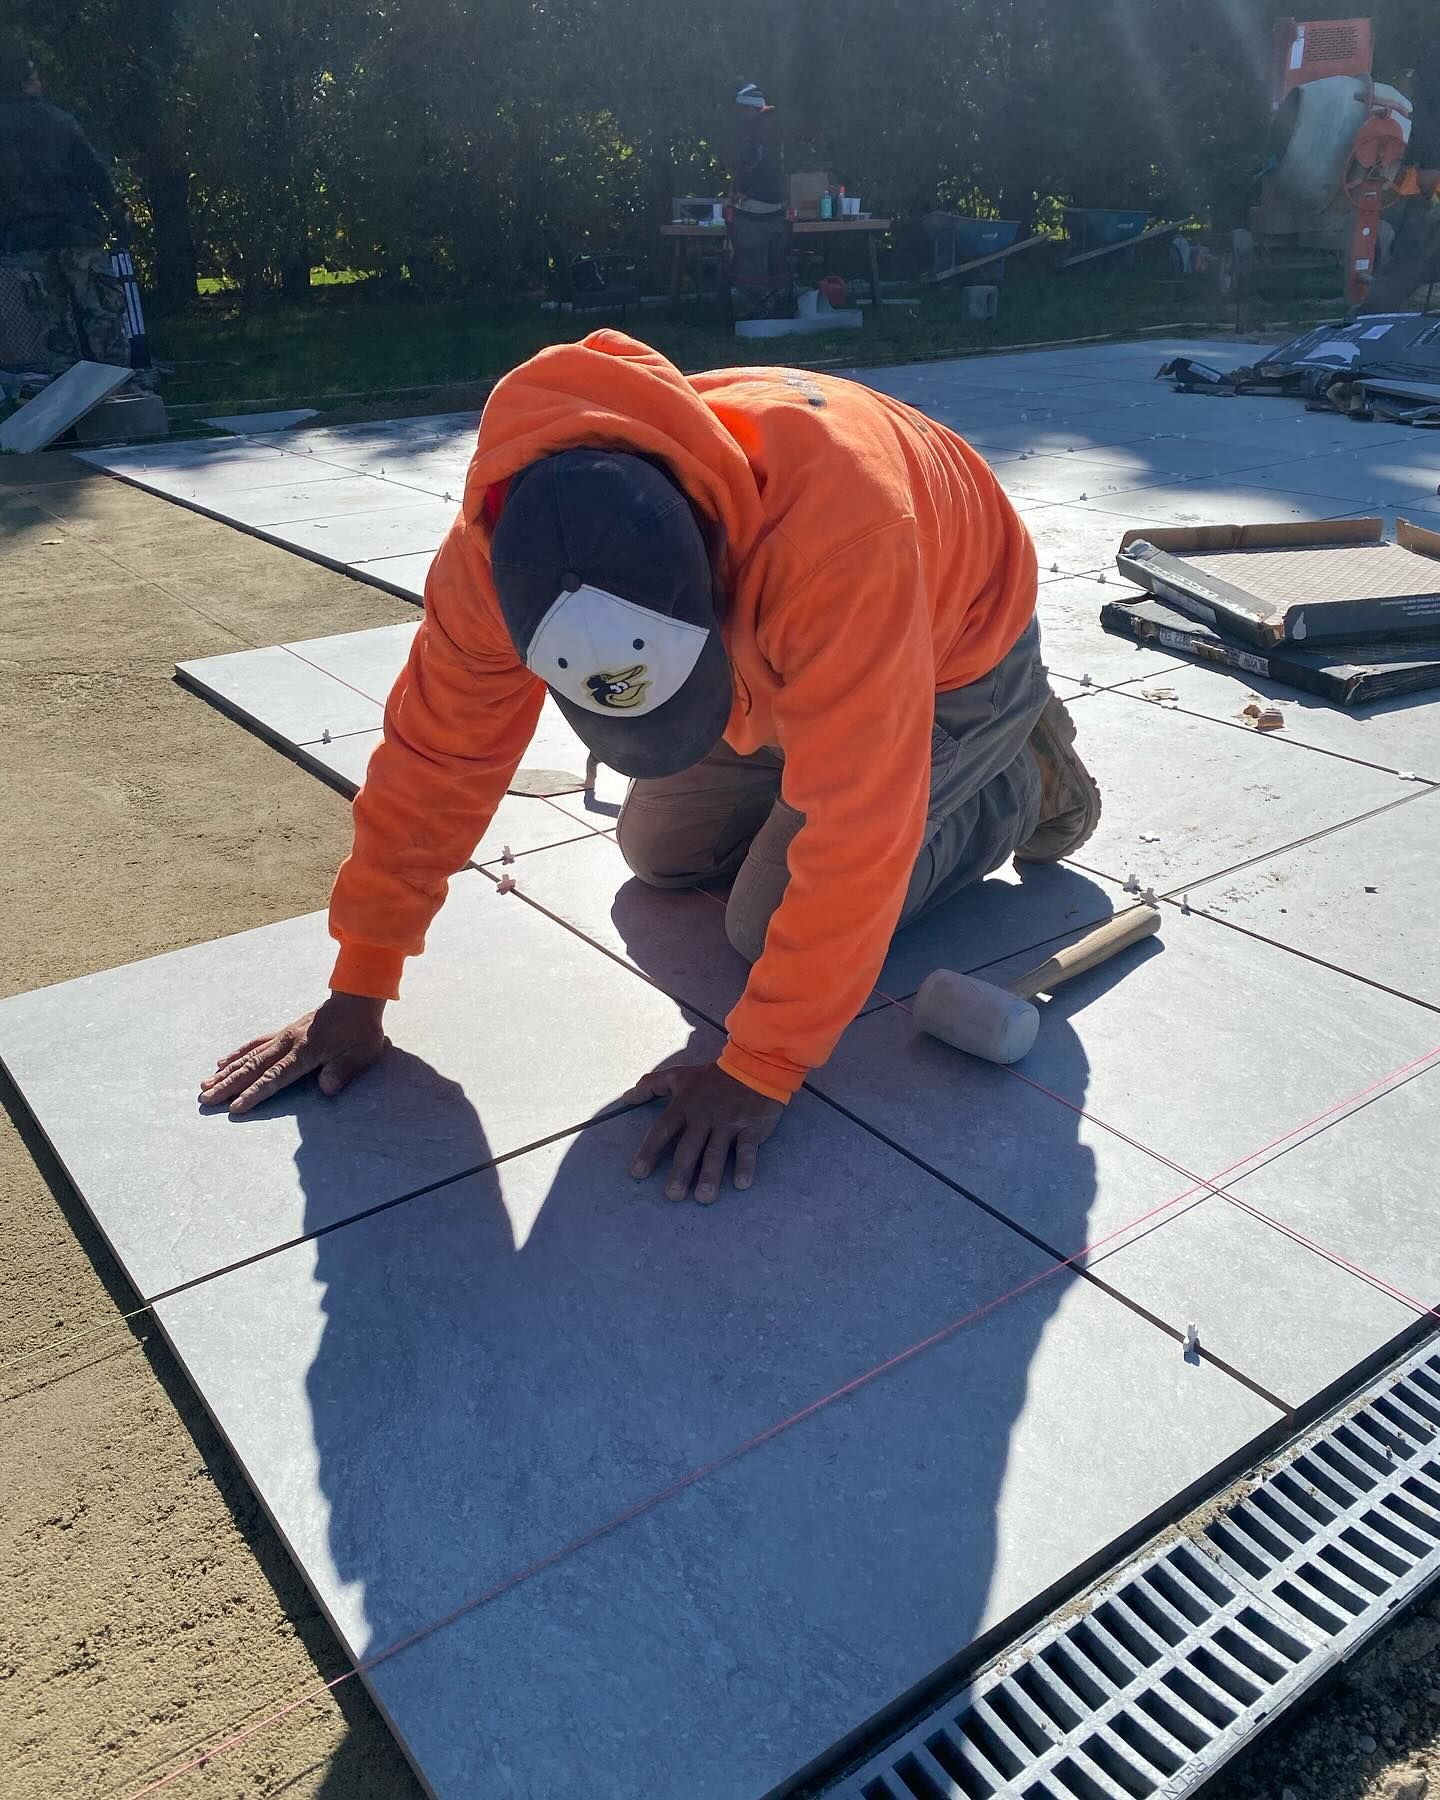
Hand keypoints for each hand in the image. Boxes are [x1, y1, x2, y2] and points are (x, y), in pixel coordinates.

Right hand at [199, 993, 388, 1116]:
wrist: (357, 998)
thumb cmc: (361, 1029)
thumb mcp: (361, 1053)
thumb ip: (342, 1071)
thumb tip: (327, 1089)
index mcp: (305, 1052)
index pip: (274, 1078)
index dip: (254, 1094)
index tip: (234, 1108)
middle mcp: (288, 1044)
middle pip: (253, 1068)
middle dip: (228, 1086)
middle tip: (205, 1099)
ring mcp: (283, 1036)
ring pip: (248, 1056)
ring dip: (226, 1071)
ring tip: (205, 1083)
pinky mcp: (284, 1032)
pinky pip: (255, 1043)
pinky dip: (237, 1053)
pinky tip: (223, 1061)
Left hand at [625, 1061, 783, 1203]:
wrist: (753, 1066)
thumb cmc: (712, 1077)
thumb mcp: (679, 1076)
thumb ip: (652, 1086)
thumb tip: (626, 1097)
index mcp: (684, 1106)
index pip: (663, 1130)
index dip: (649, 1151)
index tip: (638, 1172)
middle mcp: (704, 1117)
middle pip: (689, 1147)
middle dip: (681, 1172)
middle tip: (673, 1195)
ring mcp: (728, 1123)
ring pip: (716, 1152)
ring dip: (710, 1175)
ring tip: (703, 1197)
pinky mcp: (751, 1128)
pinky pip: (747, 1148)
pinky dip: (745, 1165)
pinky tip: (741, 1184)